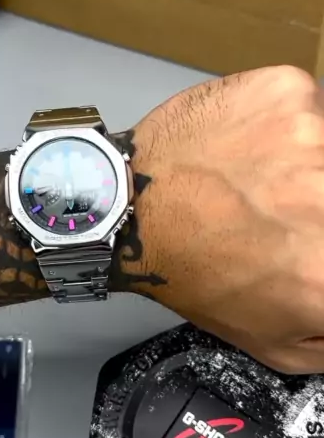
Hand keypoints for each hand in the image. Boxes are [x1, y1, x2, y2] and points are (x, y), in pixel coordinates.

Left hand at [127, 65, 323, 373]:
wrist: (133, 210)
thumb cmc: (197, 274)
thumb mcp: (280, 344)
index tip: (316, 236)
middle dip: (319, 205)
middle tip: (293, 209)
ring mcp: (316, 135)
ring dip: (312, 165)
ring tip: (272, 181)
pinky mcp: (291, 93)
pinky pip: (316, 107)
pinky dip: (296, 125)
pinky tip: (259, 148)